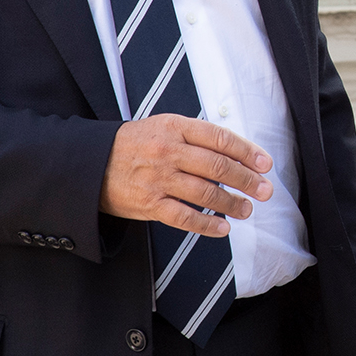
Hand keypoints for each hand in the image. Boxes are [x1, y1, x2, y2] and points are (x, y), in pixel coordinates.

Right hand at [101, 116, 273, 237]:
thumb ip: (197, 136)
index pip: (220, 138)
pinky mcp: (148, 204)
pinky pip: (184, 217)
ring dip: (232, 204)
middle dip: (247, 180)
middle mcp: (168, 151)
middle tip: (265, 191)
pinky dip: (207, 225)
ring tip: (247, 209)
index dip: (247, 152)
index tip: (266, 163)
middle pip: (218, 167)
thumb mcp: (163, 127)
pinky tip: (223, 228)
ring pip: (206, 193)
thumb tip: (238, 152)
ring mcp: (158, 179)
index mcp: (174, 127)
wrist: (90, 163)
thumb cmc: (136, 144)